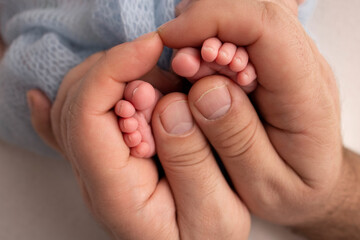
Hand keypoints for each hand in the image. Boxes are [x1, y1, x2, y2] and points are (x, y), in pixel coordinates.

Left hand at [27, 33, 249, 238]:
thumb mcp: (214, 214)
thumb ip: (193, 161)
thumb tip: (172, 103)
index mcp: (115, 193)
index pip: (86, 117)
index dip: (114, 70)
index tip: (152, 46)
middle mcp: (94, 178)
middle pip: (75, 103)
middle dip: (120, 71)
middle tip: (168, 73)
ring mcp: (96, 169)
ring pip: (77, 105)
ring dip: (117, 79)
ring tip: (159, 87)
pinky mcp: (107, 162)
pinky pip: (69, 128)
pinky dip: (68, 104)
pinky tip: (44, 97)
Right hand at [159, 0, 358, 234]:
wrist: (315, 184)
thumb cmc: (293, 190)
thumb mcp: (265, 184)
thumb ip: (238, 140)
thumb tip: (204, 90)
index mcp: (305, 95)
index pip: (266, 26)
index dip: (212, 19)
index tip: (169, 40)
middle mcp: (303, 67)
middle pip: (254, 11)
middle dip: (204, 26)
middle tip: (179, 66)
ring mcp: (290, 60)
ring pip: (247, 16)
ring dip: (206, 32)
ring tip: (188, 69)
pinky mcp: (274, 62)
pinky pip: (243, 32)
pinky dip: (212, 39)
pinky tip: (200, 64)